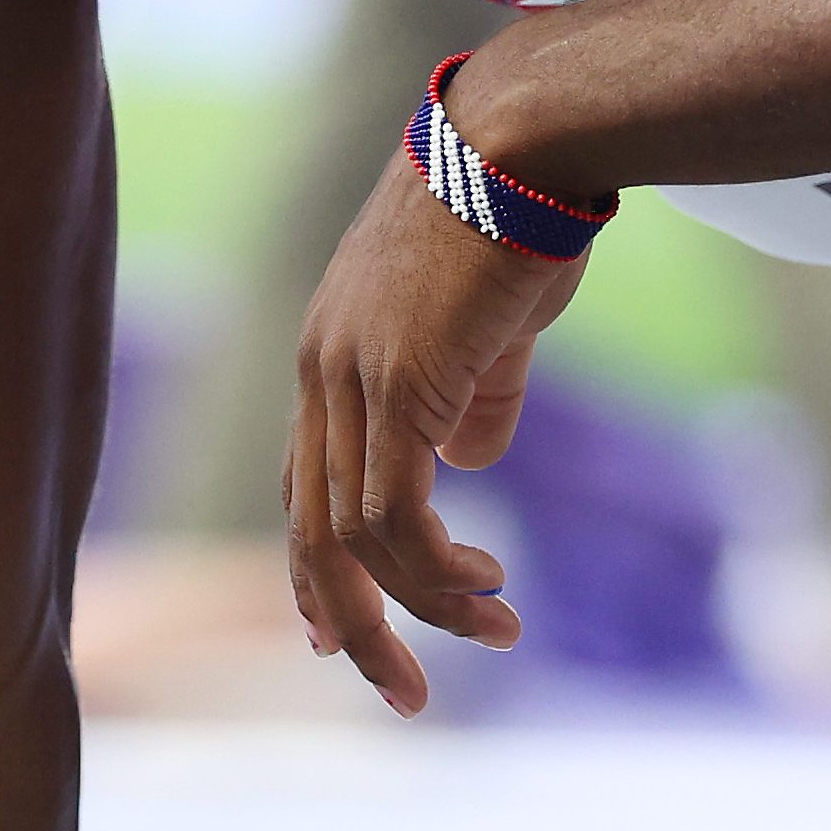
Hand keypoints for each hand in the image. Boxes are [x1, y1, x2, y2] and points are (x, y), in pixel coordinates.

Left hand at [286, 144, 585, 714]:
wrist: (527, 138)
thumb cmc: (520, 210)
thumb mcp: (490, 323)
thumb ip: (475, 394)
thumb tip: (474, 461)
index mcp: (330, 351)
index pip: (303, 484)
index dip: (318, 570)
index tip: (341, 635)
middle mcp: (321, 370)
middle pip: (310, 532)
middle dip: (353, 623)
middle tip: (404, 692)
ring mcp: (351, 377)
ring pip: (355, 537)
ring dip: (424, 606)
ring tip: (495, 632)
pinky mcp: (399, 384)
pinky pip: (398, 515)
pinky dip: (437, 571)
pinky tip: (486, 590)